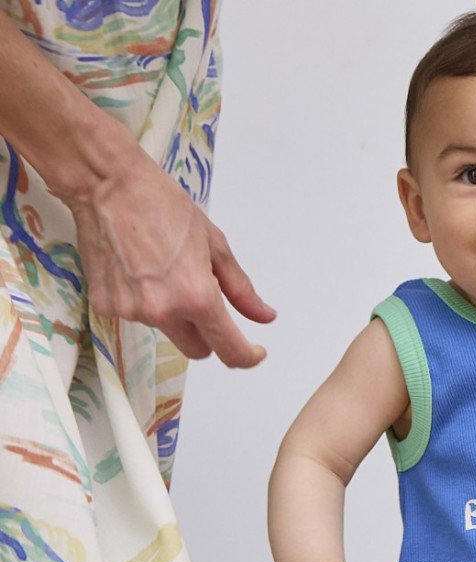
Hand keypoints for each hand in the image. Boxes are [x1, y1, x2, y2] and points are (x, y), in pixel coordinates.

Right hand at [65, 151, 275, 368]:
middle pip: (197, 349)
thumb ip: (241, 289)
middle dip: (206, 334)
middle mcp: (164, 311)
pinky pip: (136, 317)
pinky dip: (143, 302)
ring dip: (172, 312)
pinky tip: (137, 271)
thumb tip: (264, 316)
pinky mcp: (106, 306)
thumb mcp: (215, 245)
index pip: (229, 350)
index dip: (247, 356)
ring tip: (161, 270)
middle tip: (202, 300)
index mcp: (197, 297)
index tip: (253, 352)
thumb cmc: (161, 205)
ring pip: (167, 331)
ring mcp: (132, 312)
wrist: (106, 184)